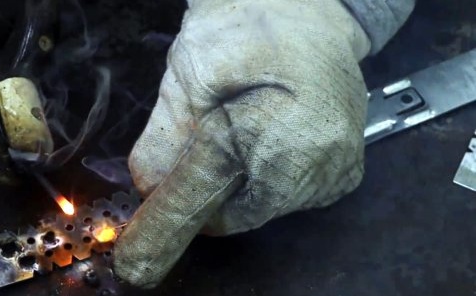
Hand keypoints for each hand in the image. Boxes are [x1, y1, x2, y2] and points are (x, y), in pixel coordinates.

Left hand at [114, 0, 406, 287]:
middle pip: (234, 211)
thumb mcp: (190, 73)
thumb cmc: (251, 23)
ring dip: (233, 181)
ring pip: (256, 207)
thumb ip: (166, 138)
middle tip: (203, 138)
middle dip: (204, 187)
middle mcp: (323, 165)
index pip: (206, 194)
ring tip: (244, 125)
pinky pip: (281, 197)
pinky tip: (263, 137)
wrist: (306, 8)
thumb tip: (147, 189)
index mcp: (284, 134)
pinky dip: (257, 178)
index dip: (167, 220)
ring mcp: (337, 172)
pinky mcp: (342, 176)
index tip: (136, 257)